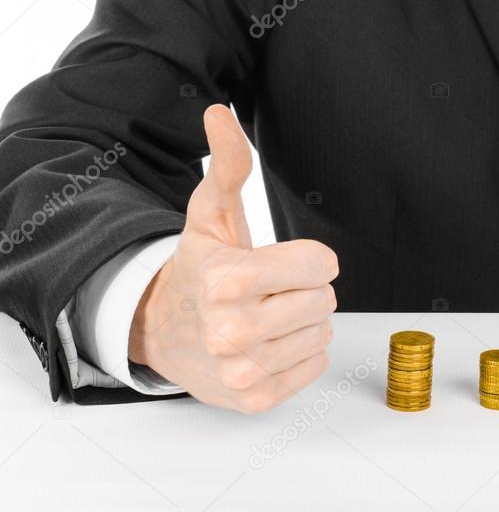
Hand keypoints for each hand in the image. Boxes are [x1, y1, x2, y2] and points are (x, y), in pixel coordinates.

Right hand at [128, 105, 338, 412]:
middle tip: (269, 291)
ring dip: (302, 322)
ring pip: (322, 332)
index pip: (322, 265)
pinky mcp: (255, 397)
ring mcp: (244, 369)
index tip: (286, 261)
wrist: (160, 330)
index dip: (311, 259)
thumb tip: (220, 114)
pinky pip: (316, 365)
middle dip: (303, 289)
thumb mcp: (210, 216)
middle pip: (324, 300)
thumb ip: (229, 166)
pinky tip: (269, 343)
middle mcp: (233, 329)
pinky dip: (300, 353)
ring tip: (266, 316)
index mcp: (227, 280)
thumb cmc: (197, 270)